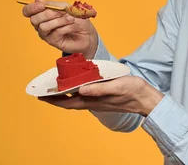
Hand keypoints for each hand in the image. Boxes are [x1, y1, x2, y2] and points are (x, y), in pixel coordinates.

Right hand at [22, 0, 98, 57]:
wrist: (87, 33)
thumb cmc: (76, 19)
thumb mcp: (65, 7)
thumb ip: (52, 5)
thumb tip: (38, 0)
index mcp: (41, 13)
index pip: (27, 11)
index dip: (32, 8)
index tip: (42, 5)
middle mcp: (40, 24)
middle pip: (34, 19)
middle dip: (49, 14)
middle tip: (62, 12)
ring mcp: (46, 34)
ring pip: (44, 26)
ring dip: (59, 21)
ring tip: (71, 19)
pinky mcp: (53, 41)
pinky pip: (55, 32)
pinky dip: (66, 27)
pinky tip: (72, 26)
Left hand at [39, 76, 163, 116]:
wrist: (146, 99)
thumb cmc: (133, 92)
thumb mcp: (116, 86)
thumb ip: (98, 89)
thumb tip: (80, 89)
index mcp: (93, 100)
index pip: (68, 102)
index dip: (53, 99)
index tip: (40, 95)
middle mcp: (93, 102)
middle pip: (69, 102)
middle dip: (55, 98)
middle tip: (43, 91)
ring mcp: (98, 100)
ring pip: (76, 99)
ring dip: (64, 95)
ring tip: (56, 87)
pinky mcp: (103, 97)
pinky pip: (84, 95)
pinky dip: (76, 91)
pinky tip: (77, 85)